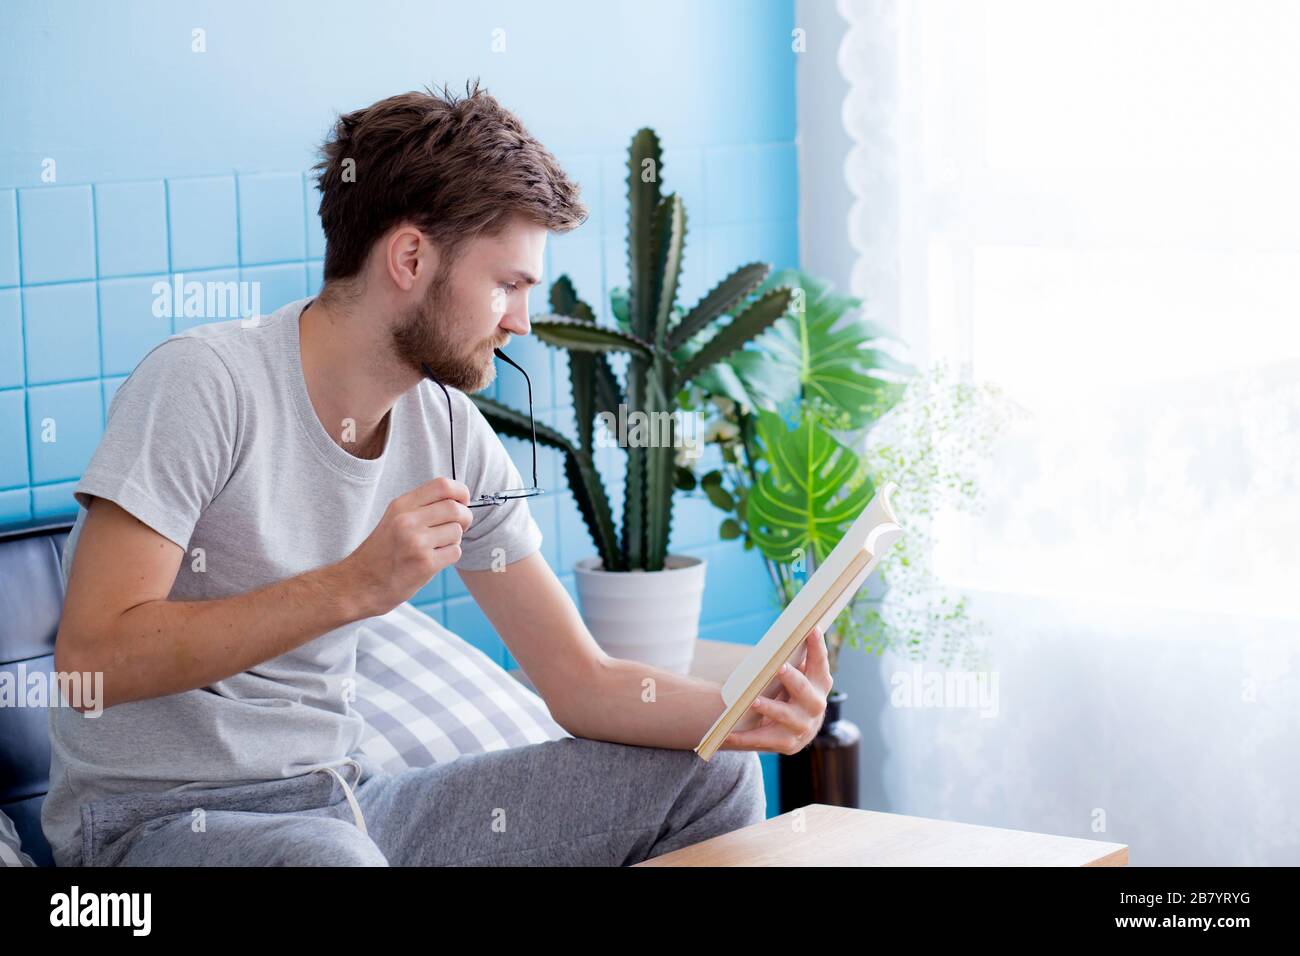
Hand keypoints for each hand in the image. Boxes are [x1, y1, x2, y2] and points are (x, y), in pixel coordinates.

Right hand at [340, 476, 472, 616]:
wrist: (359, 584)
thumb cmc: (382, 553)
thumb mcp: (394, 519)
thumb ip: (421, 507)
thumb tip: (459, 501)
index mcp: (401, 505)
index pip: (443, 485)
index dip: (461, 492)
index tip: (463, 502)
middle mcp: (407, 520)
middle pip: (455, 508)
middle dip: (465, 518)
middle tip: (458, 527)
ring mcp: (416, 542)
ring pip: (457, 532)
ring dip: (453, 541)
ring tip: (436, 548)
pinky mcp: (424, 564)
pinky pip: (455, 552)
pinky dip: (449, 557)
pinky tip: (433, 560)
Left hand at [721, 626, 832, 754]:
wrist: (796, 732)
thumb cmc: (792, 694)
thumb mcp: (798, 676)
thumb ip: (794, 660)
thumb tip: (779, 637)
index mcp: (819, 683)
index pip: (820, 662)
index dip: (817, 646)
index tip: (811, 629)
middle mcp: (815, 705)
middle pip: (803, 689)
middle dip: (792, 678)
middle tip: (779, 667)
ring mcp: (802, 726)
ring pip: (784, 715)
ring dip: (769, 707)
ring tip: (754, 701)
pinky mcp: (788, 744)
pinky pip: (763, 739)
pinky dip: (744, 737)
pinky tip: (727, 735)